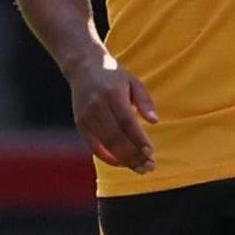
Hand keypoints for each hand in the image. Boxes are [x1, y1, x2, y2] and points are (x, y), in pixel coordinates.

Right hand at [67, 55, 158, 173]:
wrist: (83, 66)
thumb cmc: (113, 75)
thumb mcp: (133, 81)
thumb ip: (145, 101)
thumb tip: (155, 121)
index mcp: (112, 93)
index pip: (126, 122)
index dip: (138, 139)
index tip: (150, 152)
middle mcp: (97, 106)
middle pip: (116, 137)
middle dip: (133, 155)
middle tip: (149, 167)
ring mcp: (86, 116)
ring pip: (106, 144)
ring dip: (124, 160)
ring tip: (140, 168)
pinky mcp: (80, 124)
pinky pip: (94, 146)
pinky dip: (108, 157)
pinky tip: (122, 163)